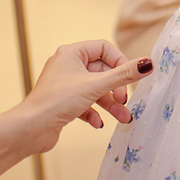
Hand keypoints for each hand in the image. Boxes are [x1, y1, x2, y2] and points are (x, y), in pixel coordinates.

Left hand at [15, 40, 152, 155]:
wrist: (30, 129)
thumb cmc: (57, 101)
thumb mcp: (96, 86)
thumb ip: (124, 75)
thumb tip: (148, 63)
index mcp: (72, 53)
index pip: (105, 49)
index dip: (120, 63)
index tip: (128, 79)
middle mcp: (67, 66)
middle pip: (102, 72)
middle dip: (116, 89)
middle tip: (124, 101)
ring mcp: (65, 85)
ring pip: (95, 90)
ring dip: (110, 104)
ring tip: (122, 118)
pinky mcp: (63, 102)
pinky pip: (85, 103)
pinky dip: (94, 112)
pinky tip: (98, 123)